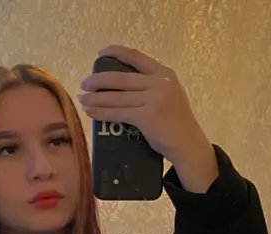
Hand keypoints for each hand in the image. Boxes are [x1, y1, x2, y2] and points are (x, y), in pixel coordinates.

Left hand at [78, 44, 210, 166]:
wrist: (188, 144)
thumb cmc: (176, 123)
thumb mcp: (168, 96)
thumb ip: (150, 88)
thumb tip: (121, 88)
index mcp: (164, 74)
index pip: (136, 57)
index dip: (117, 53)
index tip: (101, 55)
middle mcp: (159, 83)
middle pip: (121, 78)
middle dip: (99, 80)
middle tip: (84, 84)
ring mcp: (153, 99)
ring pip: (117, 97)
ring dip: (96, 98)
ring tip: (83, 99)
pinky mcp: (146, 116)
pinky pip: (118, 113)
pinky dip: (102, 113)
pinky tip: (91, 112)